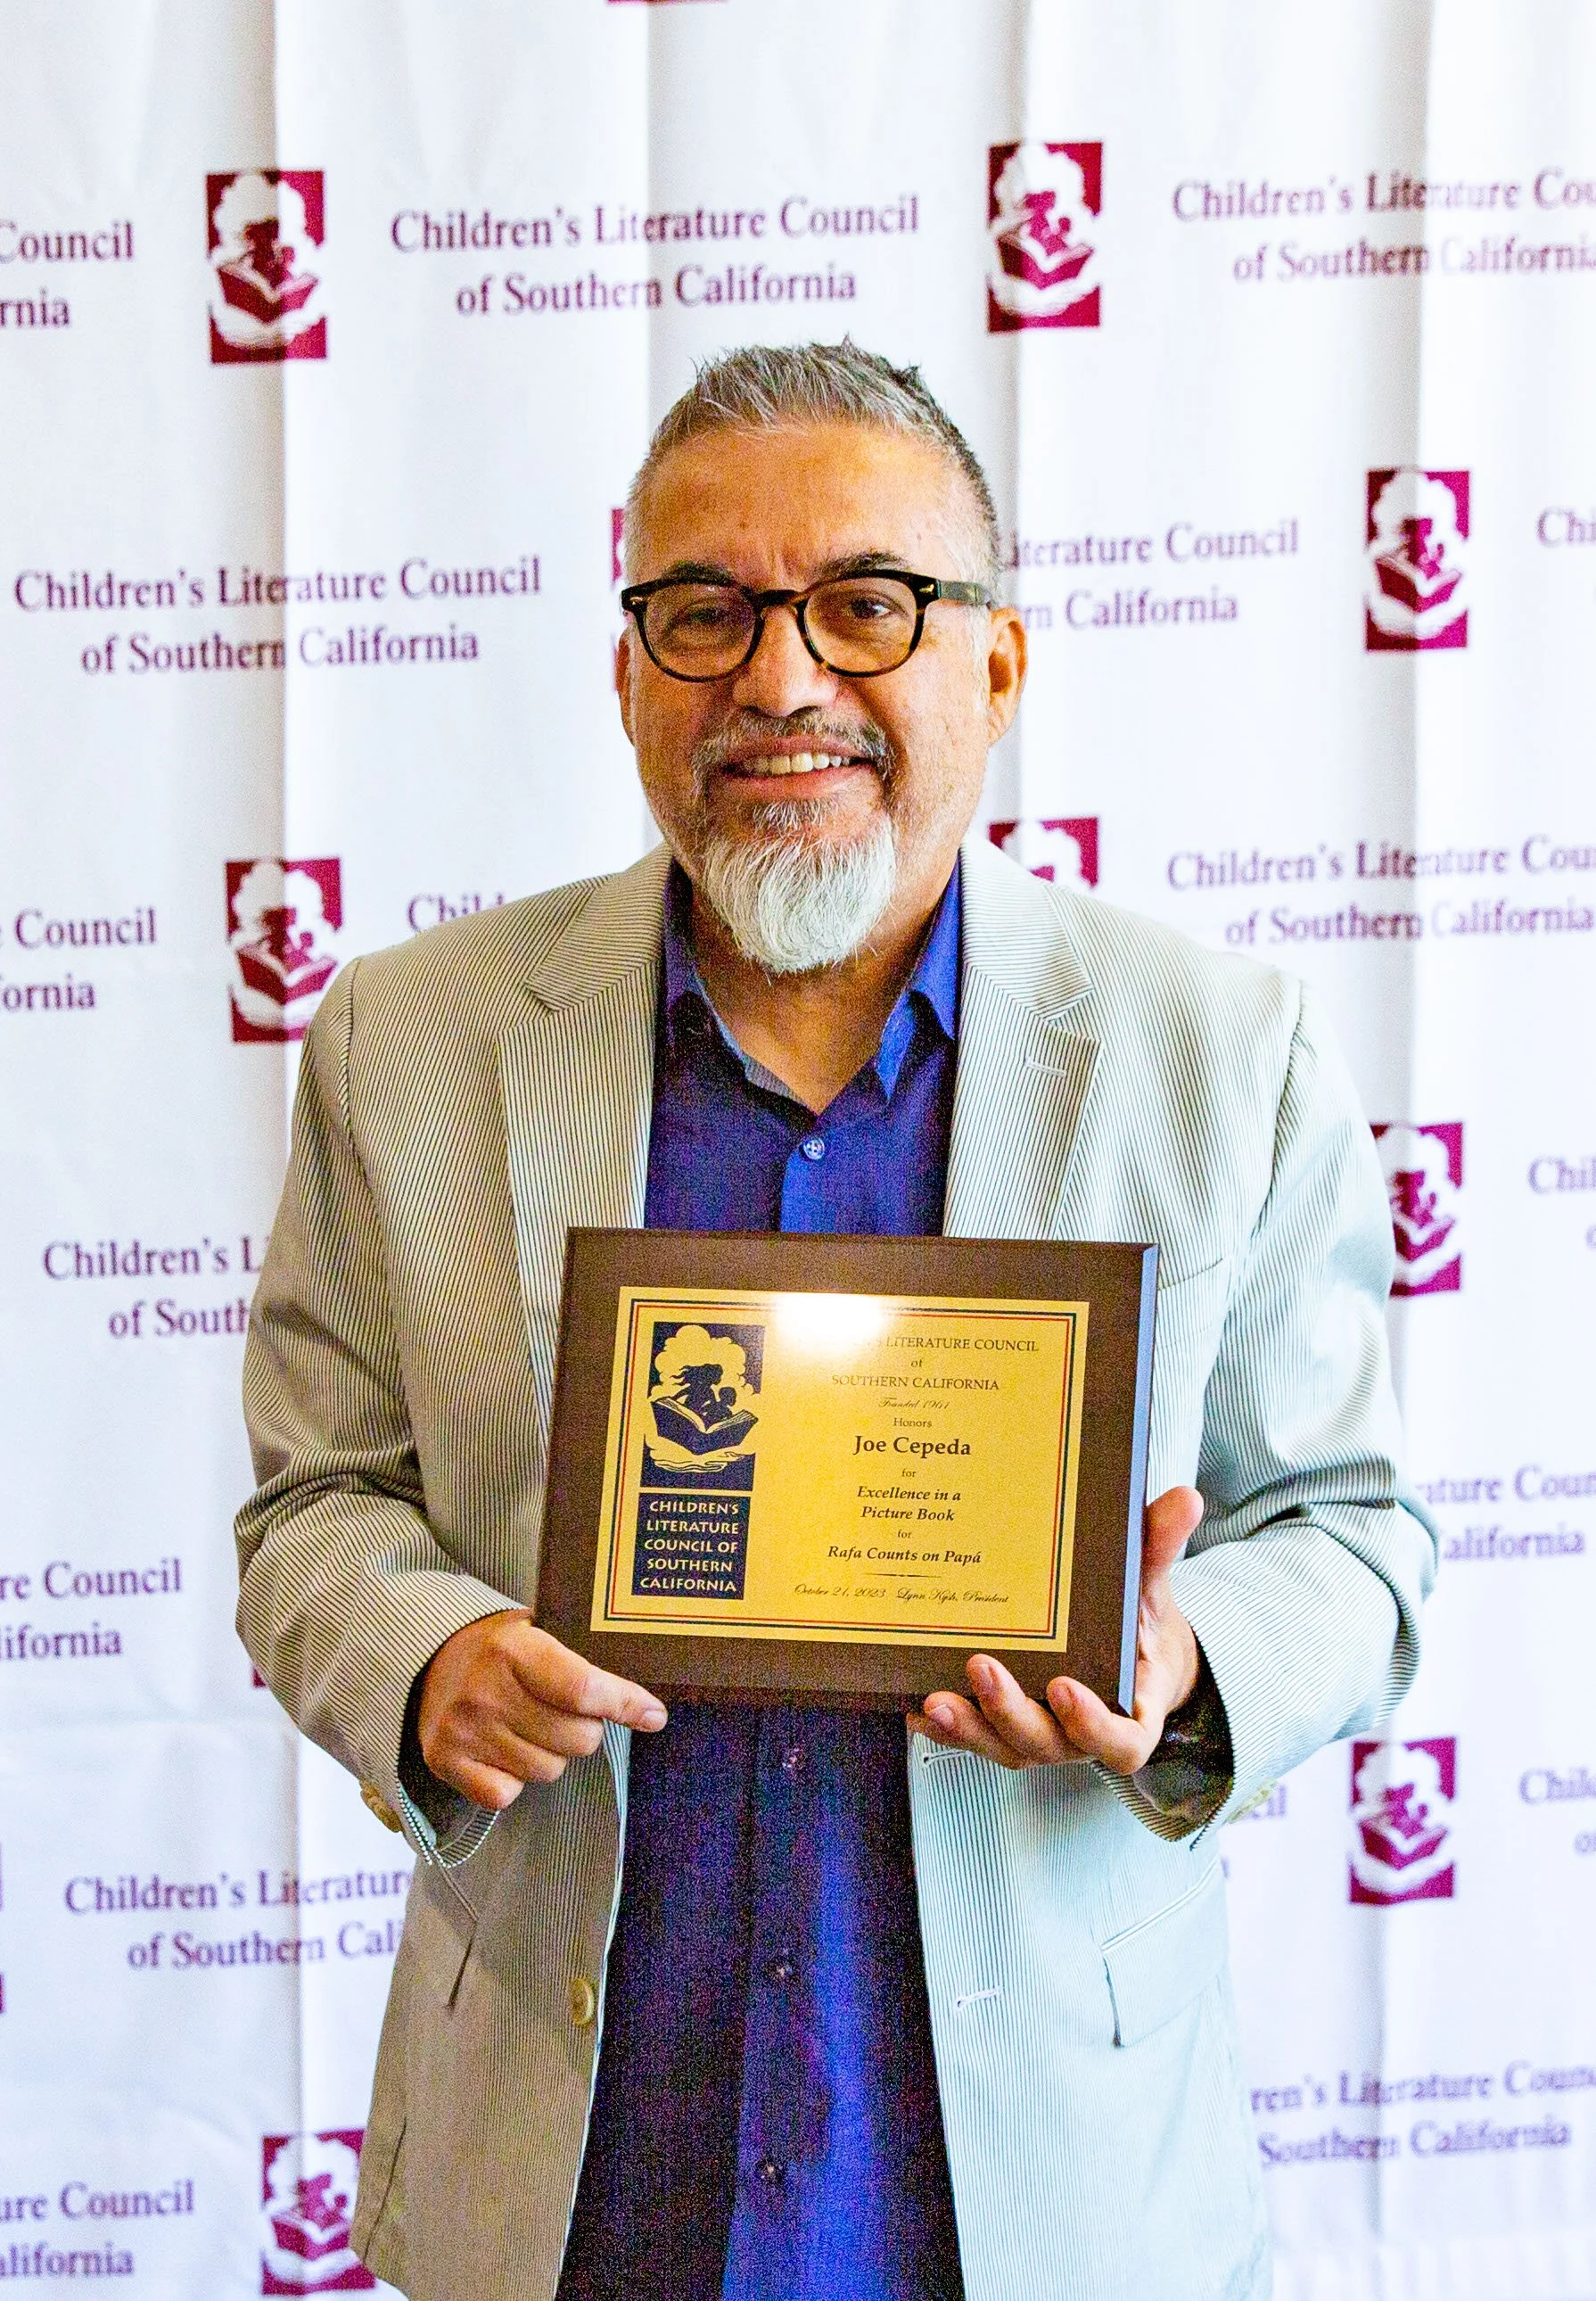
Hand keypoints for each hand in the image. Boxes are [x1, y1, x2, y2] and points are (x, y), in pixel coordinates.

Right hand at [417, 1611, 666, 1810]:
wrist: (428, 1658)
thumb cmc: (500, 1648)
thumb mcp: (537, 1633)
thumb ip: (583, 1663)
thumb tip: (648, 1708)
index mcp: (514, 1650)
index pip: (582, 1689)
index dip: (624, 1704)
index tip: (653, 1715)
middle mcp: (486, 1691)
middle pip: (576, 1739)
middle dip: (585, 1730)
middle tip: (567, 1713)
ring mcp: (463, 1730)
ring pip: (548, 1770)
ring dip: (550, 1754)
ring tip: (529, 1727)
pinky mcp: (446, 1761)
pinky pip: (506, 1794)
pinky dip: (513, 1781)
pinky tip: (503, 1751)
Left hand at [908, 1485, 1203, 1774]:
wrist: (1126, 1649)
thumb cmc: (1138, 1623)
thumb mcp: (1151, 1586)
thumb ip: (1160, 1548)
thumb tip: (1183, 1499)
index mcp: (1131, 1713)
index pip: (1119, 1742)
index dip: (1092, 1724)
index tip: (1065, 1686)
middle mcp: (1080, 1735)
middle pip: (1046, 1744)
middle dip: (1010, 1711)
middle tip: (983, 1667)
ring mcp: (1040, 1736)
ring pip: (1003, 1746)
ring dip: (968, 1727)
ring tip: (936, 1699)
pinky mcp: (1003, 1729)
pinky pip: (974, 1737)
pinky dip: (945, 1729)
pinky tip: (914, 1705)